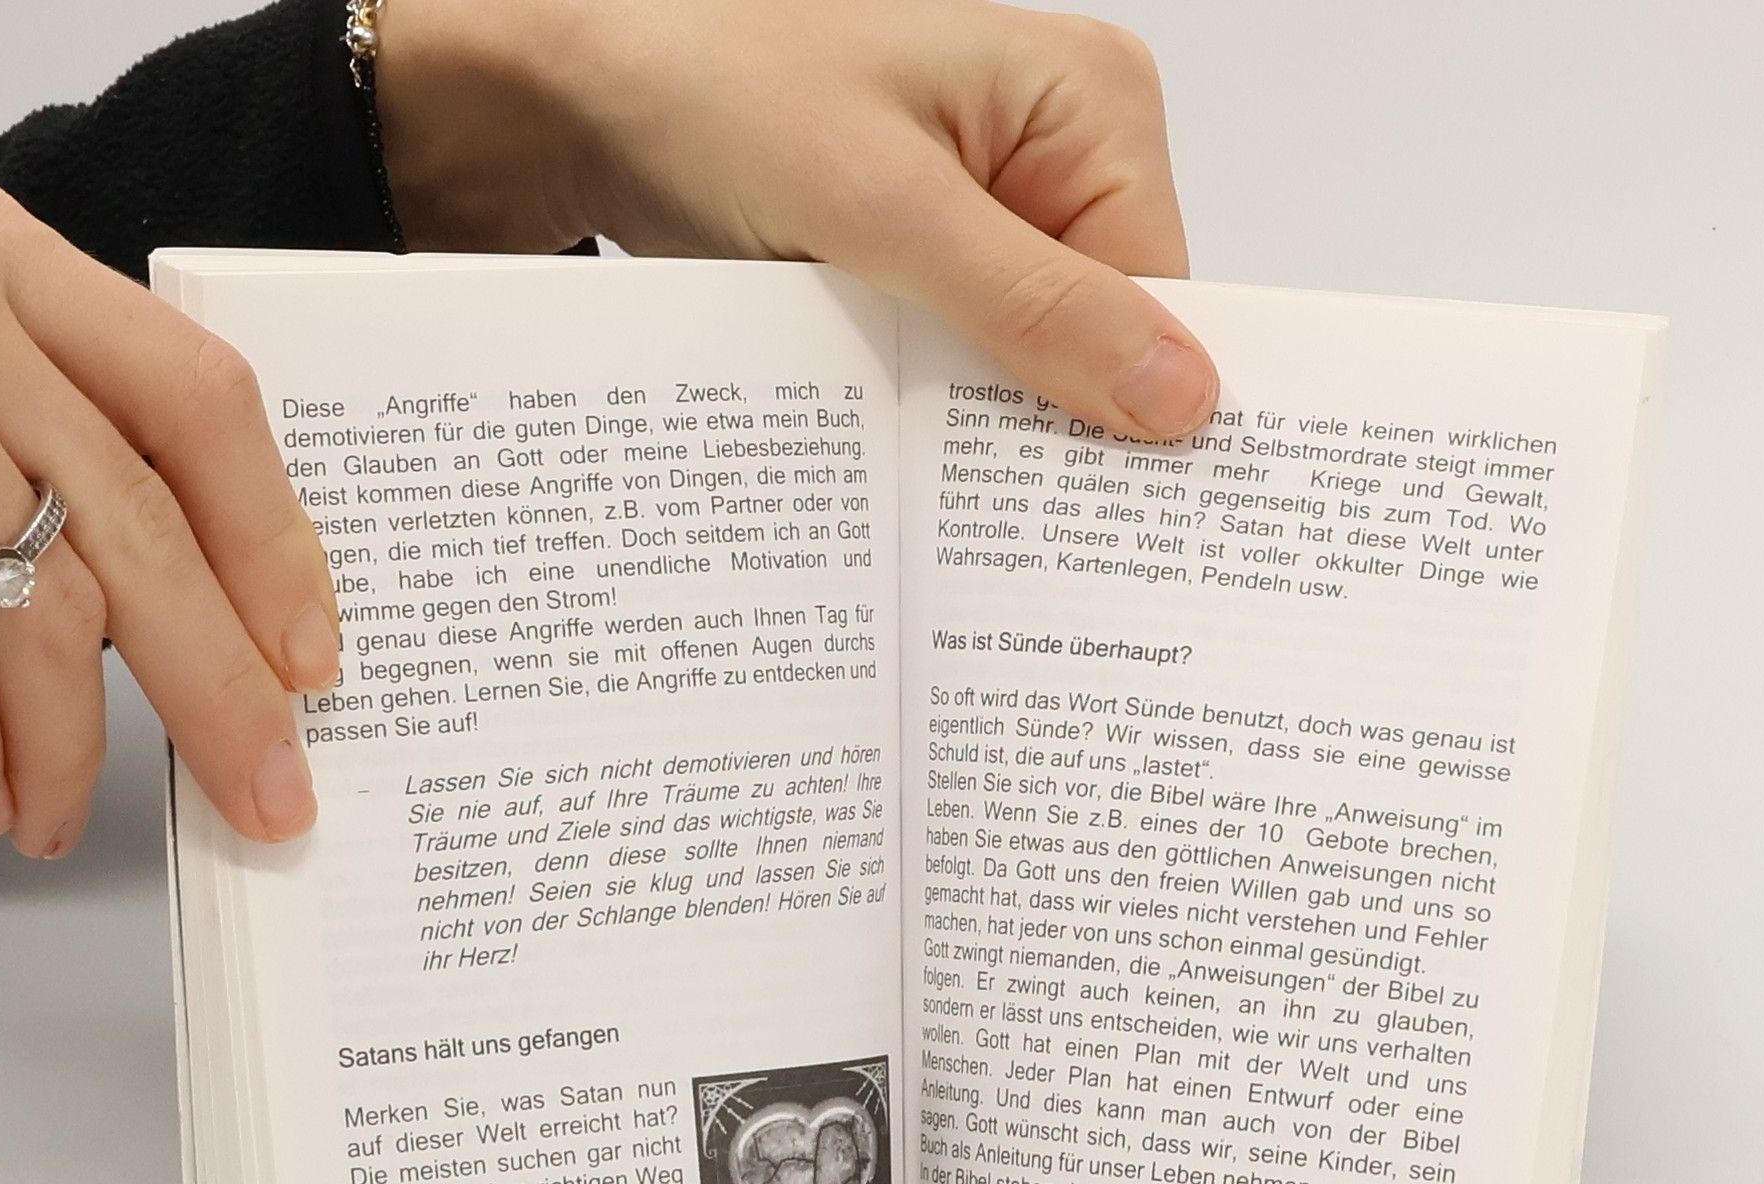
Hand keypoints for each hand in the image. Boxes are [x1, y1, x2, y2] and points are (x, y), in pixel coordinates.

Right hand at [0, 168, 334, 855]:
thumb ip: (40, 407)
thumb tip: (167, 601)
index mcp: (1, 259)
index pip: (195, 402)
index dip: (273, 543)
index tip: (310, 657)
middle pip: (140, 531)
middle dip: (220, 690)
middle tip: (267, 795)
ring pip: (36, 605)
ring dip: (63, 744)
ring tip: (49, 820)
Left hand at [379, 0, 1218, 439]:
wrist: (584, 93)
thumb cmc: (715, 86)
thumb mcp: (882, 205)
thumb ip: (1031, 304)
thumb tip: (1179, 394)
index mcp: (1091, 104)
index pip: (1162, 299)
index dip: (1134, 408)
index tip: (1098, 514)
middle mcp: (1062, 151)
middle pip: (1104, 337)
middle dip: (1051, 422)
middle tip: (995, 517)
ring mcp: (998, 209)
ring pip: (1035, 361)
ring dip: (983, 423)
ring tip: (930, 473)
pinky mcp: (937, 257)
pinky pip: (971, 358)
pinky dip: (937, 407)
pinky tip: (902, 443)